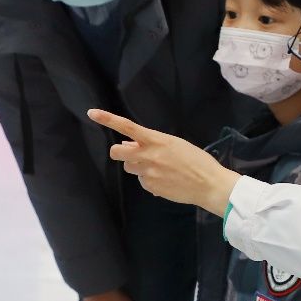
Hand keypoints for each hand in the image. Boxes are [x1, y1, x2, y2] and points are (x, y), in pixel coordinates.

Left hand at [89, 109, 239, 215]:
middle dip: (119, 152)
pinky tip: (166, 180)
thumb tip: (129, 145)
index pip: (127, 127)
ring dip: (137, 166)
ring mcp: (148, 173)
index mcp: (156, 140)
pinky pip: (142, 182)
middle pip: (117, 153)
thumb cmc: (196, 161)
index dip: (107, 119)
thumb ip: (151, 143)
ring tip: (159, 168)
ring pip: (130, 168)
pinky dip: (150, 180)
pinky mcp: (151, 187)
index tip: (92, 113)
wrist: (209, 184)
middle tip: (130, 153)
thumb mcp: (175, 144)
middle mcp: (148, 155)